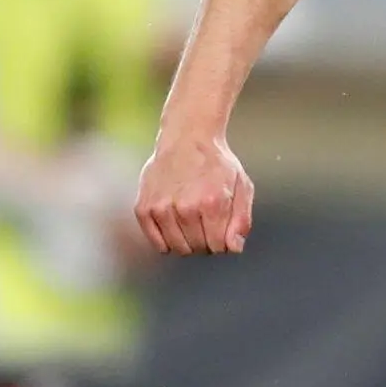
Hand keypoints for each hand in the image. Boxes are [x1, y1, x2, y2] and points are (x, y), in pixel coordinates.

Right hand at [134, 132, 253, 255]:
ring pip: (177, 248)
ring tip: (191, 224)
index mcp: (212, 203)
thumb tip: (233, 248)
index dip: (223, 243)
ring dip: (187, 243)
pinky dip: (167, 241)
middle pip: (198, 248)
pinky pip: (156, 243)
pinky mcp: (143, 208)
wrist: (187, 138)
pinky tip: (175, 226)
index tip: (221, 231)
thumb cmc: (217, 163)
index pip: (218, 246)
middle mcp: (185, 207)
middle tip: (206, 225)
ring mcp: (161, 208)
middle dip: (206, 243)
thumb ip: (241, 220)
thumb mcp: (242, 186)